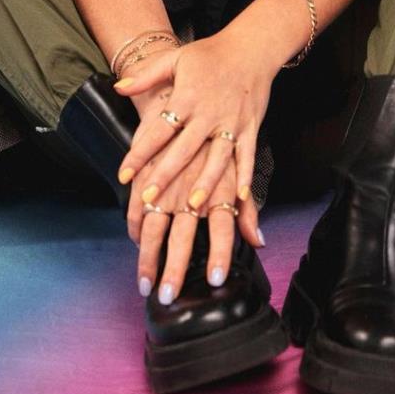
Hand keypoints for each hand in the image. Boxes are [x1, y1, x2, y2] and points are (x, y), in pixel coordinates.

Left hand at [113, 32, 280, 219]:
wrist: (251, 47)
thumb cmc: (209, 53)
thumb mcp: (175, 59)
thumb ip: (146, 76)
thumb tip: (118, 87)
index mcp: (187, 96)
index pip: (159, 130)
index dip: (140, 153)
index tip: (123, 174)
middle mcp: (208, 112)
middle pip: (184, 149)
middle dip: (165, 175)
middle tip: (148, 199)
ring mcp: (231, 121)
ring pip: (217, 158)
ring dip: (205, 183)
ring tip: (191, 206)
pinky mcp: (251, 126)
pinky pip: (246, 155)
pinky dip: (244, 176)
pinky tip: (239, 198)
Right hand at [128, 134, 263, 301]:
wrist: (184, 96)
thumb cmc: (216, 136)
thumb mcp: (238, 170)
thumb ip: (247, 209)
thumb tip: (259, 242)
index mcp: (219, 186)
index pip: (223, 227)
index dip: (220, 253)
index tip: (216, 279)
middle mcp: (192, 187)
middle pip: (182, 235)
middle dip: (174, 268)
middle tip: (168, 296)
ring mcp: (166, 182)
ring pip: (154, 225)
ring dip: (148, 256)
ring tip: (144, 283)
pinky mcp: (145, 172)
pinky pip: (136, 206)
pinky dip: (135, 226)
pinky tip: (136, 242)